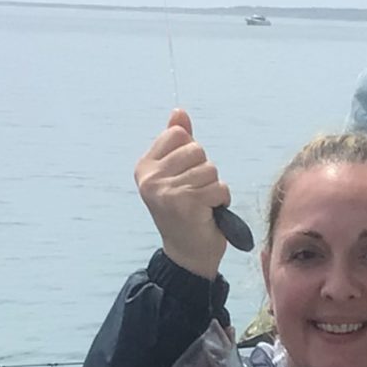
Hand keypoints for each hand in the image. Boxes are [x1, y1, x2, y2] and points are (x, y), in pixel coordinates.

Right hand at [135, 110, 230, 278]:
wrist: (188, 255)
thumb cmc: (185, 212)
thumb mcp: (178, 173)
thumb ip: (177, 142)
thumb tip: (178, 111)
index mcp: (144, 167)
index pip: (178, 134)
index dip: (191, 154)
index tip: (184, 177)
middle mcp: (150, 178)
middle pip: (197, 150)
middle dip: (205, 172)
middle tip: (194, 195)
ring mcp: (166, 190)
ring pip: (210, 169)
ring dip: (214, 188)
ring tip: (201, 205)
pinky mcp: (186, 203)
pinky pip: (219, 187)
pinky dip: (221, 201)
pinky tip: (208, 214)